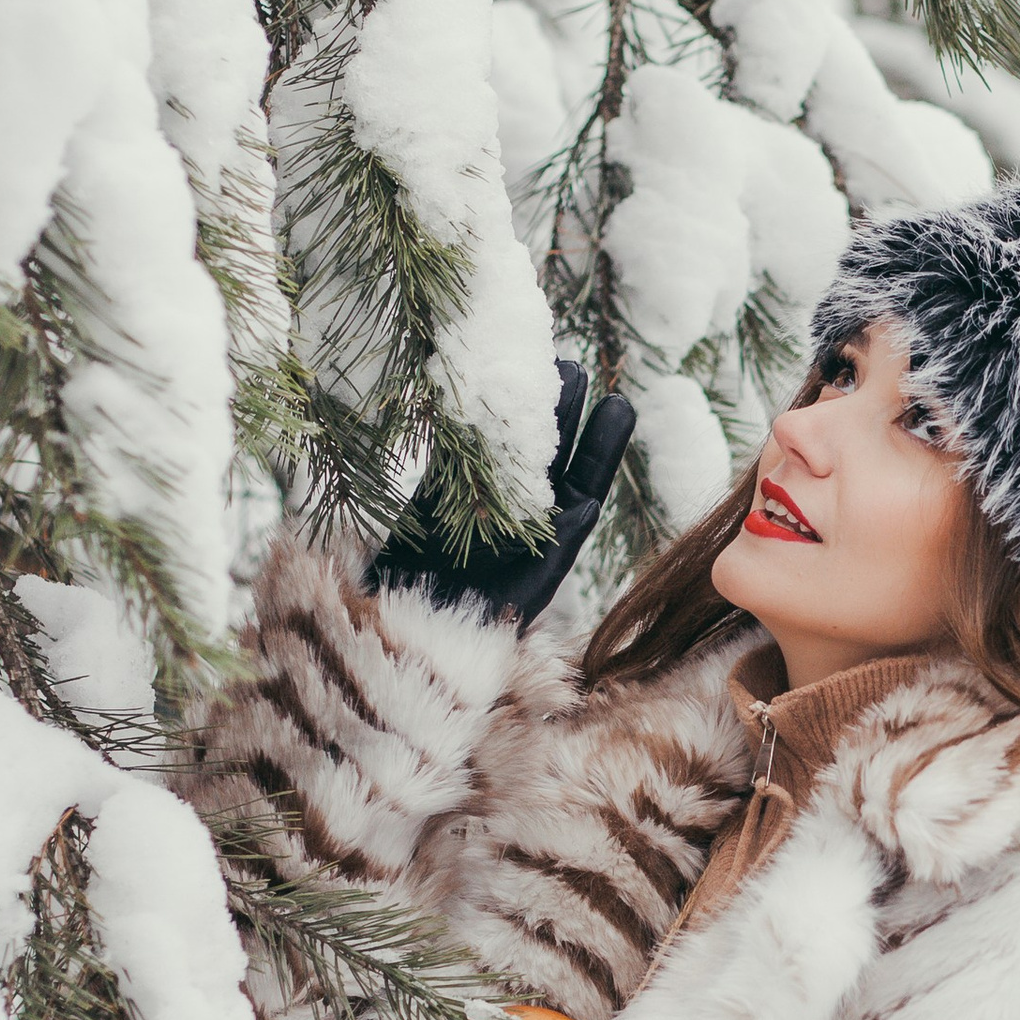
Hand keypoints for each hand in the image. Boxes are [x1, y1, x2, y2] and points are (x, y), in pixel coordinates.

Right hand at [369, 367, 634, 624]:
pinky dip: (465, 425)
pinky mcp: (430, 507)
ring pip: (503, 453)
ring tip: (538, 364)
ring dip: (519, 412)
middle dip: (561, 416)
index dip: (601, 448)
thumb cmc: (465, 644)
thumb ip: (546, 554)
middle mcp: (516, 530)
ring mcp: (474, 514)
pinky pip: (454, 459)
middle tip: (578, 367)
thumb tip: (584, 507)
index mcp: (547, 550)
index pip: (584, 491)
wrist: (399, 655)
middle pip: (546, 463)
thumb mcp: (518, 601)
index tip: (620, 404)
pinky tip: (477, 387)